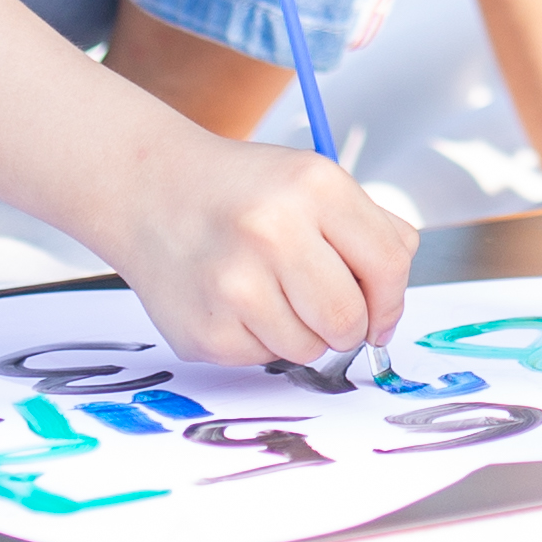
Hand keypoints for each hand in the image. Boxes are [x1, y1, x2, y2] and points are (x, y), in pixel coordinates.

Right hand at [108, 128, 413, 371]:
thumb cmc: (243, 192)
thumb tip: (392, 300)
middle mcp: (273, 232)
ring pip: (309, 349)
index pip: (389, 266)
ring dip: (304, 334)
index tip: (382, 315)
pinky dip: (261, 341)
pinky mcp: (206, 331)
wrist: (150, 192)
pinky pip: (263, 360)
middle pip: (349, 319)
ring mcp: (234, 284)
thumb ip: (371, 230)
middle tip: (329, 312)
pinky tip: (236, 303)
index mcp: (315, 187)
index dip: (392, 301)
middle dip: (350, 327)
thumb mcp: (315, 182)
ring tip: (272, 294)